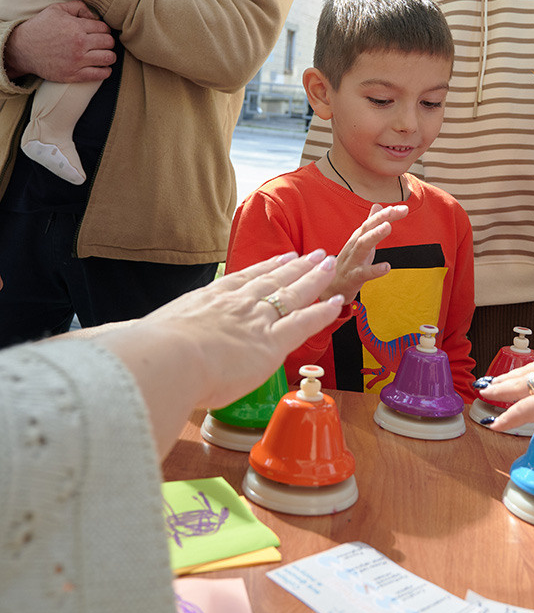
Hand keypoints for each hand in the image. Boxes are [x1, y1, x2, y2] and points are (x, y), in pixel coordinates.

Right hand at [5, 2, 114, 82]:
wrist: (23, 49)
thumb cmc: (41, 27)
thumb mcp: (57, 9)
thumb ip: (78, 7)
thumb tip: (95, 14)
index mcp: (76, 27)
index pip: (104, 28)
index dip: (104, 30)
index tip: (100, 33)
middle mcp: (79, 44)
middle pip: (109, 43)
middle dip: (108, 42)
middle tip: (103, 43)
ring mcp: (77, 61)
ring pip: (108, 58)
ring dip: (110, 56)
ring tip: (105, 55)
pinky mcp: (73, 75)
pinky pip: (99, 75)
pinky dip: (105, 71)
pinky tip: (103, 67)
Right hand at [147, 250, 344, 409]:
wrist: (167, 358)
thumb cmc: (151, 353)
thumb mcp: (147, 335)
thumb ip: (147, 338)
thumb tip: (119, 347)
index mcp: (208, 300)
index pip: (243, 280)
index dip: (264, 268)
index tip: (279, 258)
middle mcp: (236, 304)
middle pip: (272, 279)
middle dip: (295, 266)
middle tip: (313, 254)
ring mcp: (255, 321)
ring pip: (292, 293)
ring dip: (313, 278)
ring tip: (328, 265)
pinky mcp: (271, 344)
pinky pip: (304, 323)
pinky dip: (322, 312)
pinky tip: (336, 302)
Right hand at [323, 202, 409, 303]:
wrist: (329, 287)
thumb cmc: (348, 263)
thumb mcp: (360, 241)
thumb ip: (370, 224)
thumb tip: (378, 205)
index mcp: (358, 237)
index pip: (372, 221)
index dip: (386, 213)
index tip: (403, 208)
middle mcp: (354, 245)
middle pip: (366, 228)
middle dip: (380, 218)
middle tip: (394, 210)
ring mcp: (352, 261)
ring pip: (362, 245)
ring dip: (374, 235)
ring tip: (388, 227)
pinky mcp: (352, 277)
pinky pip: (363, 273)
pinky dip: (374, 270)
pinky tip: (387, 267)